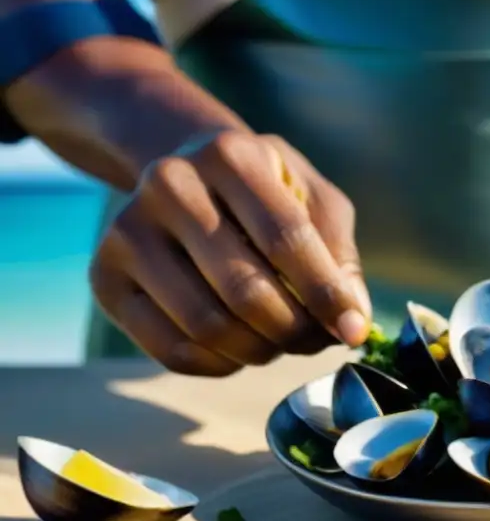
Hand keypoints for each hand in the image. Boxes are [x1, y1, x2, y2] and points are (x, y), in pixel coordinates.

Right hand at [89, 131, 370, 375]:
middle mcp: (171, 185)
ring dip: (259, 351)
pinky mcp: (105, 277)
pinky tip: (240, 349)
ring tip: (279, 341)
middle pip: (245, 290)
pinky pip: (170, 349)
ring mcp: (128, 231)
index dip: (326, 293)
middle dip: (294, 331)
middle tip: (315, 340)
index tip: (353, 330)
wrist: (184, 174)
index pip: (285, 237)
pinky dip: (219, 364)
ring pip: (206, 325)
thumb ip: (339, 254)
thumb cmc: (263, 193)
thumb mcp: (313, 199)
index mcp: (231, 155)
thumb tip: (352, 318)